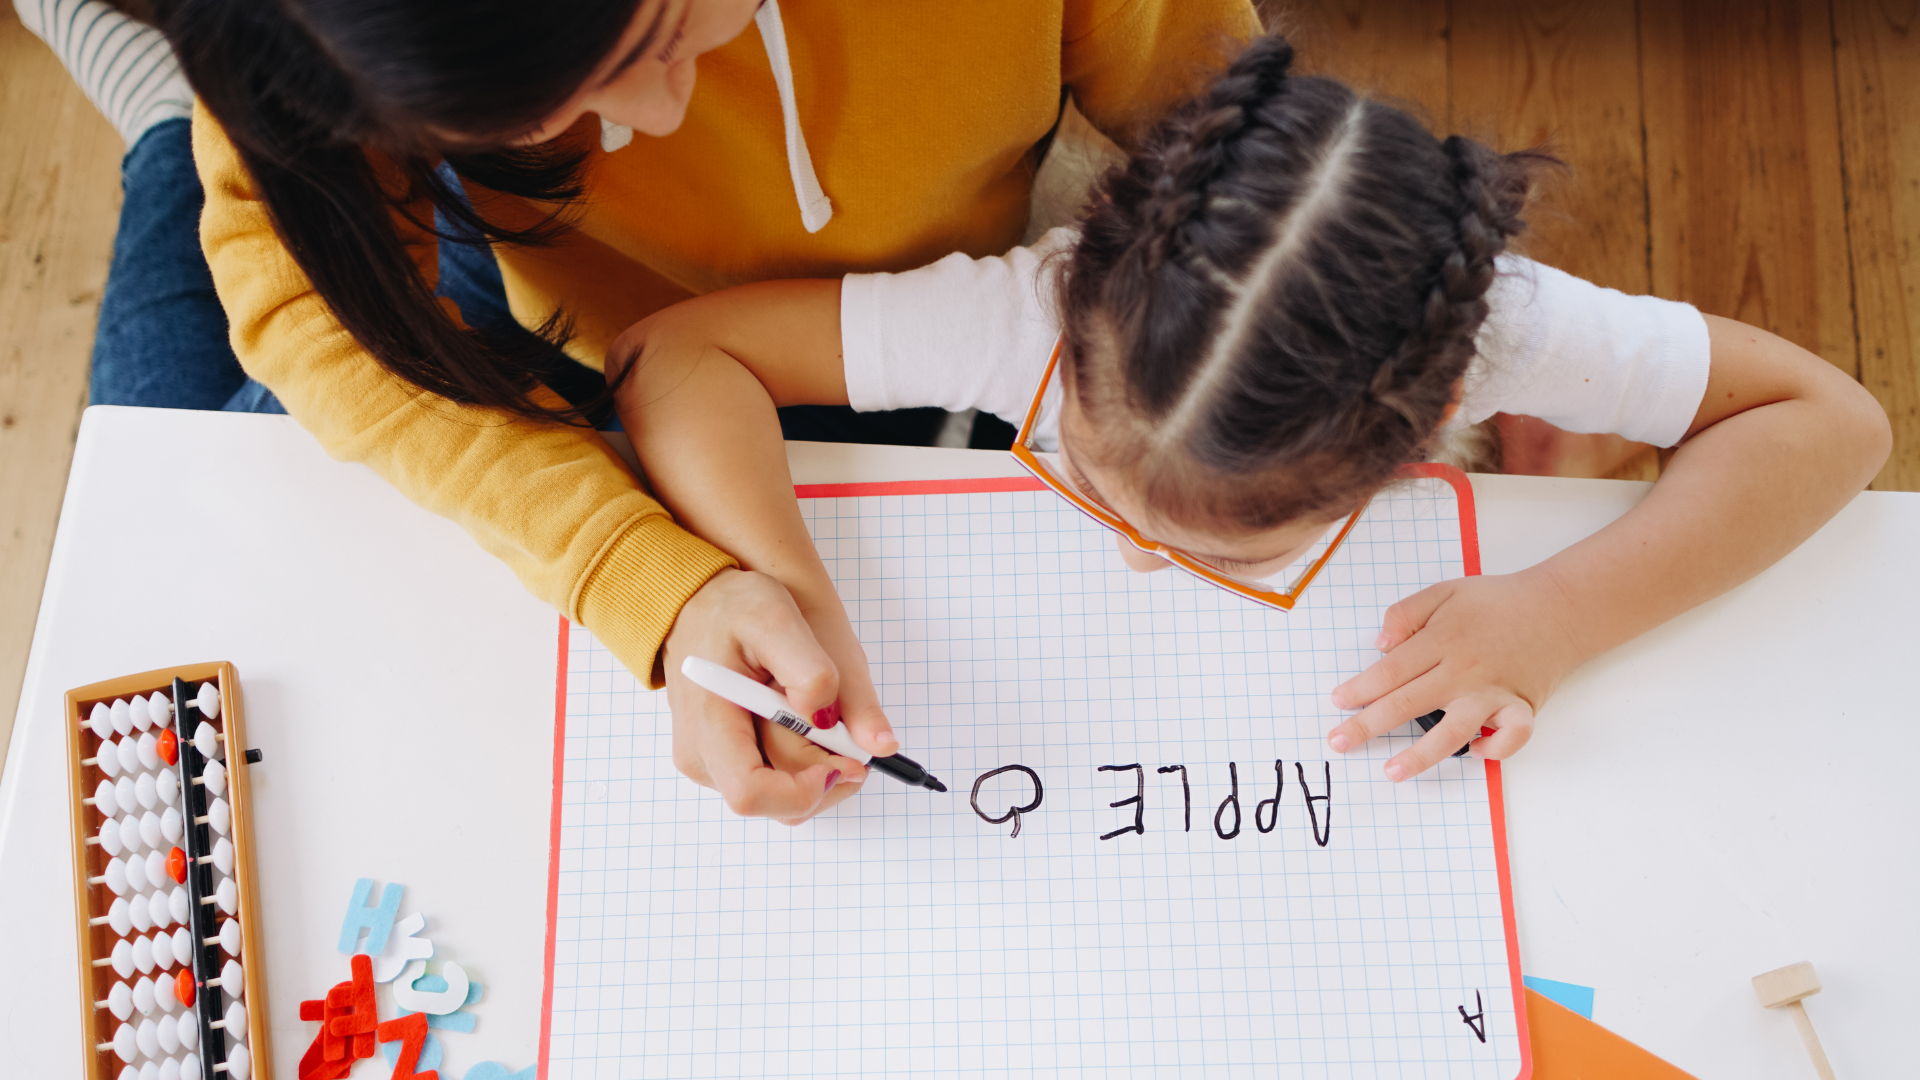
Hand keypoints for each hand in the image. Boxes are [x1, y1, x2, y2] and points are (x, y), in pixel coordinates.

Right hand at [662, 568, 897, 824]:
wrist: (699, 600)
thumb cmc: (731, 606)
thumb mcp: (775, 619)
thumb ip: (813, 673)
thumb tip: (864, 737)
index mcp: (708, 726)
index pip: (752, 794)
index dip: (807, 790)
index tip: (845, 759)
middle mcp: (703, 758)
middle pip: (780, 804)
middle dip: (828, 773)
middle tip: (847, 724)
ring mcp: (713, 765)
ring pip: (785, 799)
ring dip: (821, 767)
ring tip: (821, 711)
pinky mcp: (727, 763)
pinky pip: (780, 782)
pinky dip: (809, 760)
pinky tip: (807, 721)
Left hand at [1326, 568, 1588, 779]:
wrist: (1559, 607)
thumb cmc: (1496, 603)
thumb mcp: (1445, 592)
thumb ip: (1406, 613)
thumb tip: (1380, 645)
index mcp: (1442, 639)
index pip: (1390, 671)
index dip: (1360, 689)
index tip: (1338, 703)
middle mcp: (1465, 670)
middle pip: (1408, 702)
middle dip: (1369, 725)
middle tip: (1339, 742)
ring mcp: (1493, 692)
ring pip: (1453, 730)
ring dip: (1420, 754)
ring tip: (1392, 771)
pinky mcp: (1522, 707)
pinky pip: (1511, 737)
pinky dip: (1495, 749)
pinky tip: (1475, 751)